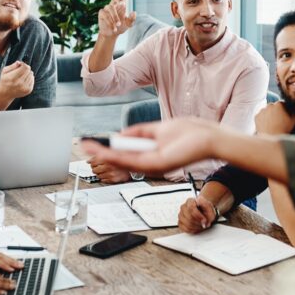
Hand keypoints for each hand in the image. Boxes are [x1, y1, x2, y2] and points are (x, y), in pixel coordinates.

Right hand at [0, 61, 34, 100]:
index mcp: (13, 78)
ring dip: (28, 73)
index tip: (20, 64)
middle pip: (29, 70)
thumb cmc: (4, 80)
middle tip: (21, 69)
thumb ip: (12, 66)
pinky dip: (29, 78)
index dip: (23, 64)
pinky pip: (32, 80)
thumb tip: (19, 62)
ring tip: (22, 75)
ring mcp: (25, 88)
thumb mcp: (4, 71)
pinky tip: (24, 79)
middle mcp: (19, 83)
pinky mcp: (28, 90)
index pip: (24, 67)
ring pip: (31, 75)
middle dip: (26, 68)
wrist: (5, 94)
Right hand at [81, 118, 222, 175]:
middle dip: (102, 153)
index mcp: (151, 154)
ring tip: (88, 149)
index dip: (108, 149)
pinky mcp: (156, 165)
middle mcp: (149, 162)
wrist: (208, 138)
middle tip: (85, 147)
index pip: (125, 154)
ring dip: (104, 155)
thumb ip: (139, 132)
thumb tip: (121, 134)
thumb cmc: (191, 134)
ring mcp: (152, 165)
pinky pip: (132, 161)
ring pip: (123, 162)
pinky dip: (116, 156)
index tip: (94, 144)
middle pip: (120, 159)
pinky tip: (104, 152)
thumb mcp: (159, 129)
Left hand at [88, 155, 130, 183]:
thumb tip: (88, 161)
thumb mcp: (110, 154)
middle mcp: (109, 166)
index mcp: (107, 158)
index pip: (93, 162)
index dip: (92, 162)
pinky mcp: (113, 180)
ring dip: (99, 173)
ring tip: (104, 170)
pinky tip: (108, 174)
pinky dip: (104, 178)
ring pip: (97, 176)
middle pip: (94, 169)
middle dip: (95, 168)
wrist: (132, 167)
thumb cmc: (121, 160)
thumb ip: (98, 156)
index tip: (93, 163)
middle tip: (99, 167)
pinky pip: (103, 180)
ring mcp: (111, 173)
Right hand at [97, 0, 136, 39]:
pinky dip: (111, 22)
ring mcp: (107, 7)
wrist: (111, 34)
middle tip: (122, 13)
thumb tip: (134, 12)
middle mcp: (114, 3)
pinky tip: (114, 28)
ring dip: (116, 17)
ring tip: (118, 25)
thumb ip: (132, 19)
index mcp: (122, 3)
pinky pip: (106, 14)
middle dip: (119, 4)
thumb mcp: (129, 24)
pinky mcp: (102, 13)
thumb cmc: (121, 27)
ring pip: (111, 7)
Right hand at [178, 196, 215, 232]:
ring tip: (201, 225)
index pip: (191, 208)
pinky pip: (183, 228)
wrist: (203, 209)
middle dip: (198, 222)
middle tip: (204, 223)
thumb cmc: (205, 208)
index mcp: (190, 201)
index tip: (204, 220)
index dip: (198, 216)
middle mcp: (184, 207)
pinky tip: (196, 227)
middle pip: (189, 217)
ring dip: (196, 227)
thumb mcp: (211, 209)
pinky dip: (191, 230)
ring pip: (186, 223)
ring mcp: (181, 214)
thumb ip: (210, 214)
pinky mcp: (180, 222)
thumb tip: (204, 222)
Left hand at [255, 102, 294, 135]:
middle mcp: (269, 106)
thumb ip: (294, 113)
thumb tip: (293, 111)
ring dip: (269, 115)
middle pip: (274, 107)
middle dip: (276, 112)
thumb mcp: (293, 120)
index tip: (284, 115)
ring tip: (273, 124)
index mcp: (279, 105)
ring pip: (266, 111)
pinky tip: (267, 125)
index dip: (284, 110)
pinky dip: (263, 119)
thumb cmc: (282, 129)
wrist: (272, 138)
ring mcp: (262, 111)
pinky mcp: (256, 116)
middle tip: (279, 120)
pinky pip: (261, 116)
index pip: (282, 104)